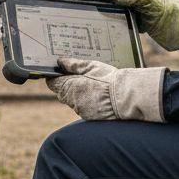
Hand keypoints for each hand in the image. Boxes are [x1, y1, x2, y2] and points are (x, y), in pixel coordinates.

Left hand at [44, 58, 166, 121]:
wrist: (126, 99)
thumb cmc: (109, 80)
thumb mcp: (91, 66)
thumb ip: (74, 64)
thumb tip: (61, 62)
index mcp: (69, 87)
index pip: (53, 83)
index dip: (55, 76)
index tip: (60, 71)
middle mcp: (72, 101)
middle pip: (63, 92)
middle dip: (68, 84)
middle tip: (78, 75)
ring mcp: (81, 110)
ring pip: (74, 101)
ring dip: (79, 93)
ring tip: (92, 84)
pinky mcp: (90, 117)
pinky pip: (84, 107)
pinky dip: (88, 101)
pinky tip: (98, 94)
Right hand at [74, 0, 178, 50]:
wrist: (178, 25)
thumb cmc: (164, 10)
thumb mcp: (147, 1)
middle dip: (89, 3)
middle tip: (76, 11)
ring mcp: (127, 9)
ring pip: (107, 11)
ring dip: (96, 15)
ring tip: (83, 24)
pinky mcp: (130, 22)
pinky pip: (114, 22)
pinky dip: (105, 26)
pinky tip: (99, 34)